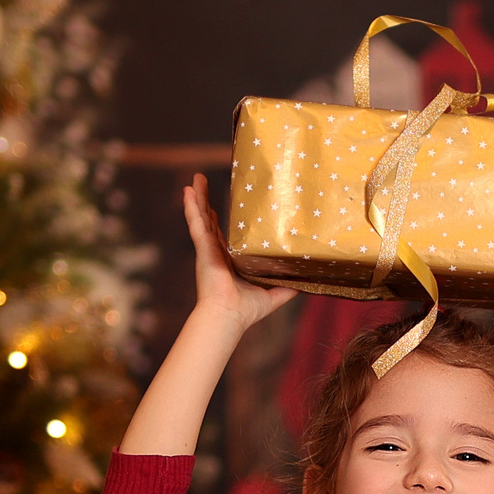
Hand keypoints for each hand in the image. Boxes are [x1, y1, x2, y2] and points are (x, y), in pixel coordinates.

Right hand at [185, 179, 293, 333]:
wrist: (229, 315)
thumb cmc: (246, 310)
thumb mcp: (273, 295)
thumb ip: (287, 287)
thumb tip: (306, 282)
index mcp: (229, 261)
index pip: (224, 235)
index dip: (221, 220)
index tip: (223, 206)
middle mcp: (216, 252)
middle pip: (209, 220)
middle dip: (206, 202)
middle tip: (204, 182)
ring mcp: (208, 249)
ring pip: (201, 216)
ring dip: (197, 197)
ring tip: (196, 177)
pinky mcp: (204, 248)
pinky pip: (196, 223)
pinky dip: (191, 207)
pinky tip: (187, 191)